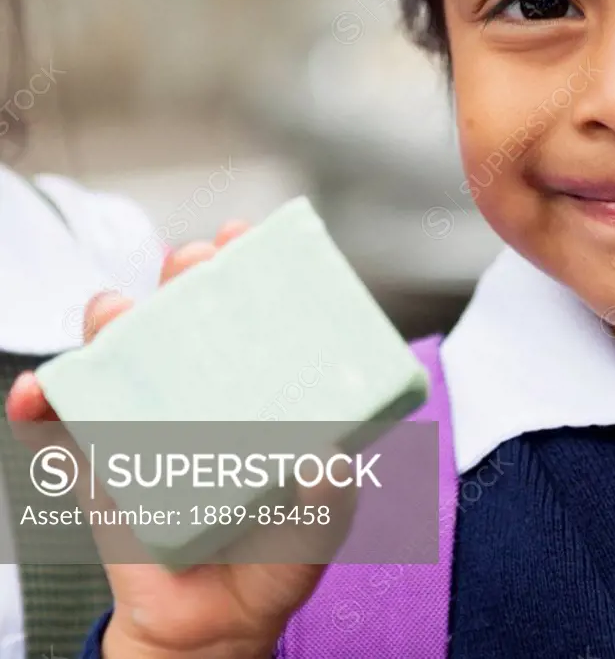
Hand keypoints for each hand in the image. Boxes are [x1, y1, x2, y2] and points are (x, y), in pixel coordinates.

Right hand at [6, 221, 358, 658]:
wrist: (210, 631)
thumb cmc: (273, 563)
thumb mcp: (318, 527)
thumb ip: (329, 497)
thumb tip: (328, 459)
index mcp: (260, 395)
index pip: (255, 319)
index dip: (247, 272)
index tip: (245, 239)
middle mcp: (205, 395)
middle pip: (187, 318)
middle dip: (184, 277)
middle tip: (191, 264)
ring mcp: (150, 422)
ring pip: (121, 353)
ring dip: (112, 322)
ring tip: (115, 315)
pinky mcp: (103, 461)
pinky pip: (63, 424)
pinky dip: (44, 401)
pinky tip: (39, 393)